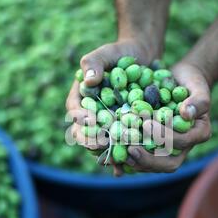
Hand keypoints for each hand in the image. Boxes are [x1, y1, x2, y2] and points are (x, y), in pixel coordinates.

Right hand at [65, 39, 157, 175]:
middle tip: (102, 144)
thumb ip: (94, 63)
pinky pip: (121, 144)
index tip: (89, 121)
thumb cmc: (120, 52)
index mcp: (81, 98)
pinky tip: (129, 165)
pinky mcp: (124, 129)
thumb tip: (89, 81)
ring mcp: (108, 124)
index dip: (79, 118)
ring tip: (115, 161)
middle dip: (91, 141)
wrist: (143, 57)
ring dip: (106, 153)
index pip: (75, 111)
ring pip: (102, 143)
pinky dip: (123, 154)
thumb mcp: (106, 53)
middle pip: (85, 133)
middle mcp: (91, 114)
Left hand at [125, 62, 211, 173]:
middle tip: (131, 148)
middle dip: (149, 159)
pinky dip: (128, 160)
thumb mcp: (198, 86)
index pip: (183, 142)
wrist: (179, 82)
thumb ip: (198, 101)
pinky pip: (142, 160)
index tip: (147, 123)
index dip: (165, 136)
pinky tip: (113, 158)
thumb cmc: (191, 82)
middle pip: (169, 164)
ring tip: (120, 153)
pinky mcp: (154, 148)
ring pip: (154, 166)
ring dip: (136, 162)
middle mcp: (185, 147)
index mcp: (199, 134)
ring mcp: (169, 150)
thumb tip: (186, 113)